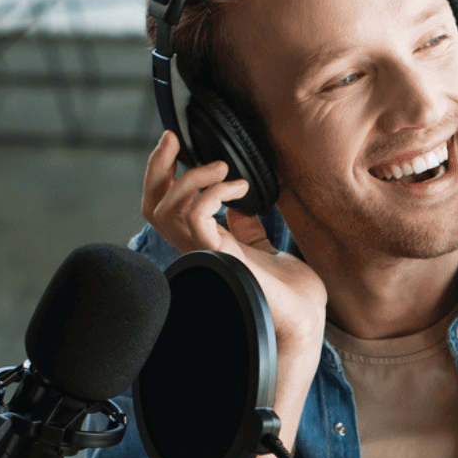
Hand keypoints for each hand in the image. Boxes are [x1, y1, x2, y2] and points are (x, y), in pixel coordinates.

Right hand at [140, 131, 326, 353]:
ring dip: (194, 177)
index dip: (160, 175)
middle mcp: (198, 249)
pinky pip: (197, 215)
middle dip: (157, 167)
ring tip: (225, 170)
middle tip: (174, 139)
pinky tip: (241, 189)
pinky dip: (215, 192)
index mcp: (205, 244)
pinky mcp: (221, 257)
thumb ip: (247, 229)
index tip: (173, 145)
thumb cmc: (289, 290)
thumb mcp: (264, 249)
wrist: (305, 318)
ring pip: (168, 208)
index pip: (163, 208)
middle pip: (153, 206)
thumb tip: (240, 208)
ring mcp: (207, 254)